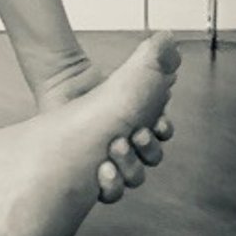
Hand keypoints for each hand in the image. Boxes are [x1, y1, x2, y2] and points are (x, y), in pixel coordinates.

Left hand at [33, 50, 171, 184]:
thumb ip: (159, 58)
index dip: (162, 132)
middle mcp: (130, 145)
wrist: (63, 91)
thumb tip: (172, 43)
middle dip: (148, 149)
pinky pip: (110, 192)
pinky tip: (103, 169)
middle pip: (150, 161)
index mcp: (146, 124)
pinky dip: (111, 185)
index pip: (162, 138)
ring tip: (115, 146)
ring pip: (132, 177)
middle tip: (134, 134)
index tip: (156, 122)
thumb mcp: (136, 70)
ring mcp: (110, 160)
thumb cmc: (100, 84)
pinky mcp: (90, 175)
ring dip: (130, 166)